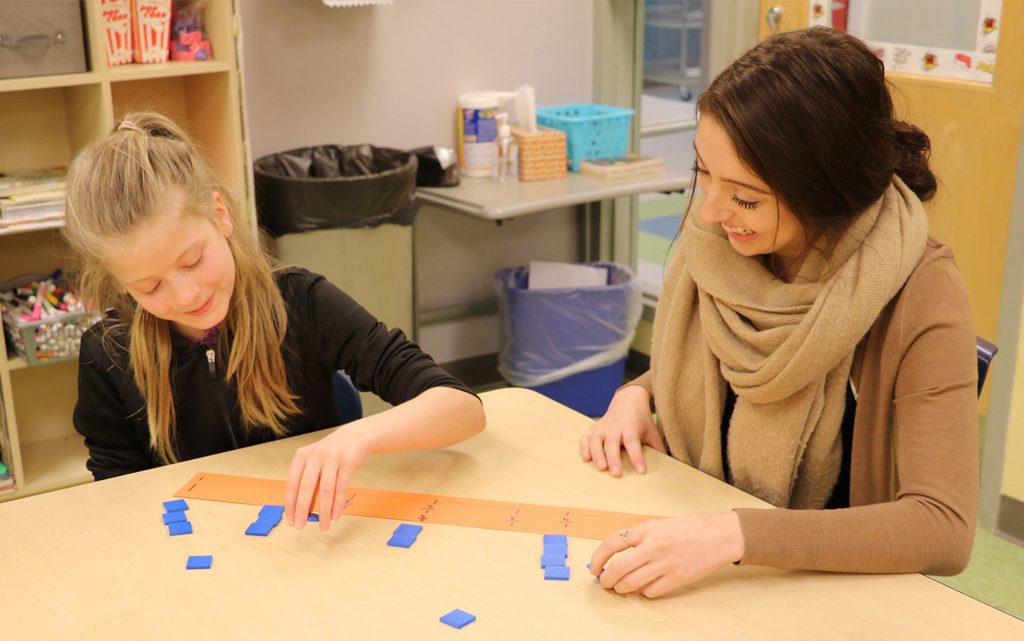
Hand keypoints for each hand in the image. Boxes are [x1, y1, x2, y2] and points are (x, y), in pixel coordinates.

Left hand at [284, 424, 370, 530]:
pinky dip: (338, 505)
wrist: (354, 436)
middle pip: (306, 487)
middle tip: (301, 526)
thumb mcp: (314, 463)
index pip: (292, 483)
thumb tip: (303, 510)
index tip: (290, 519)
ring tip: (323, 526)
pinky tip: (335, 516)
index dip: (290, 504)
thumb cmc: (331, 454)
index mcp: (302, 456)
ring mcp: (332, 458)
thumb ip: (308, 482)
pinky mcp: (348, 462)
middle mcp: (315, 455)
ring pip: (326, 490)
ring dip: (324, 511)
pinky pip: (341, 488)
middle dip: (302, 510)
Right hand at [579, 385, 665, 475]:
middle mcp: (615, 427)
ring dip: (596, 453)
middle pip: (612, 443)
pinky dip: (583, 447)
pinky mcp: (594, 428)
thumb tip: (670, 465)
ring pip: (596, 440)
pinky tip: (585, 458)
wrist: (628, 400)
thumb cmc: (641, 420)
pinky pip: (585, 437)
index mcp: (631, 427)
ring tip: (600, 467)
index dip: (637, 457)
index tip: (641, 470)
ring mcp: (602, 427)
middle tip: (616, 473)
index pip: (633, 443)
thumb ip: (657, 447)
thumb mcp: (652, 431)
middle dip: (614, 458)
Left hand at [589, 512, 744, 597]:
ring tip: (621, 586)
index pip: (611, 544)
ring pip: (631, 584)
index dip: (597, 558)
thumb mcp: (659, 524)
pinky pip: (650, 591)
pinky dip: (644, 591)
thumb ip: (638, 537)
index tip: (594, 567)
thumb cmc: (689, 529)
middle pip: (617, 569)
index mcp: (647, 529)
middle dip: (606, 579)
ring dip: (621, 588)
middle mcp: (653, 546)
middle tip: (605, 582)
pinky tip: (646, 586)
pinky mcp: (677, 579)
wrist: (718, 535)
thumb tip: (615, 554)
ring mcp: (665, 564)